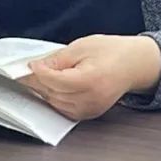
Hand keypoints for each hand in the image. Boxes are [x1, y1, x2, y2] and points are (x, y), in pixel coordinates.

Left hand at [20, 35, 160, 120]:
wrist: (134, 65)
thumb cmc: (111, 52)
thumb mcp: (82, 46)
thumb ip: (58, 59)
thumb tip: (36, 66)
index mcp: (90, 80)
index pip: (54, 80)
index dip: (37, 72)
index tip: (28, 65)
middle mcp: (91, 99)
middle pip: (52, 94)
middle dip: (37, 82)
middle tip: (27, 71)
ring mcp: (91, 109)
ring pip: (55, 104)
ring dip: (44, 91)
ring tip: (39, 77)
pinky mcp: (90, 114)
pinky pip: (64, 110)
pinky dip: (54, 99)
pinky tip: (51, 87)